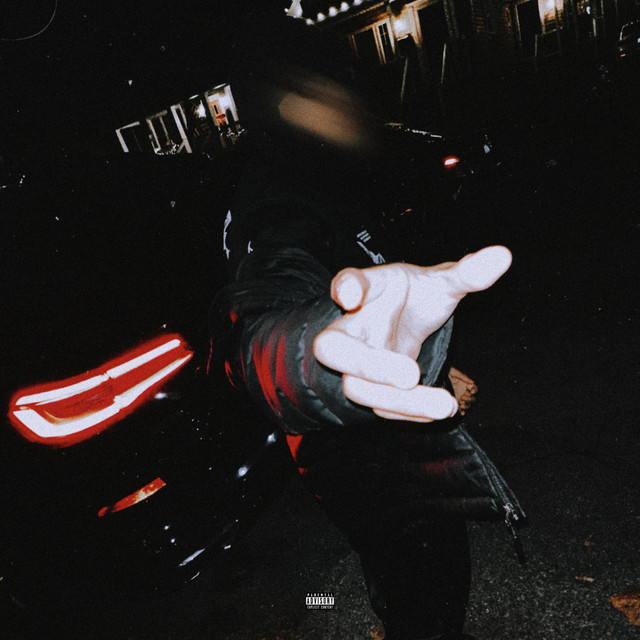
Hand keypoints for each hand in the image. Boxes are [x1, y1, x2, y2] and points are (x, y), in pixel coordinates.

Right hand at [313, 246, 511, 421]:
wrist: (400, 319)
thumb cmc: (412, 297)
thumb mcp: (439, 282)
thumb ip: (466, 273)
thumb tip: (501, 256)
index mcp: (366, 290)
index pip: (348, 282)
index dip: (346, 288)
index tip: (350, 294)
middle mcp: (351, 328)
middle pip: (332, 349)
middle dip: (368, 365)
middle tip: (410, 375)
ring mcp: (355, 363)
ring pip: (357, 388)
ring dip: (398, 401)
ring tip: (443, 405)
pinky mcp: (371, 388)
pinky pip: (380, 408)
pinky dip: (409, 413)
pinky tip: (437, 411)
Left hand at [448, 366, 478, 415]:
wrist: (438, 376)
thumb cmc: (448, 372)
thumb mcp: (454, 372)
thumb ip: (463, 376)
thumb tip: (472, 381)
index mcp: (466, 384)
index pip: (475, 388)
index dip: (475, 390)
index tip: (471, 391)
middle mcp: (465, 391)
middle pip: (473, 398)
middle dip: (469, 399)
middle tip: (463, 397)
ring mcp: (460, 397)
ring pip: (468, 404)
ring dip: (466, 406)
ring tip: (461, 405)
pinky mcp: (455, 400)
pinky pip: (460, 407)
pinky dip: (462, 411)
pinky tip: (462, 413)